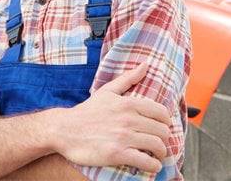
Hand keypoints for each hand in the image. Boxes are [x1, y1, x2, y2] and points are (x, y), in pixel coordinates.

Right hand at [53, 63, 170, 172]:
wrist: (64, 130)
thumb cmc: (87, 111)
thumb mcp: (107, 91)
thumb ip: (128, 78)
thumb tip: (145, 65)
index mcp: (129, 103)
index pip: (161, 113)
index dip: (166, 122)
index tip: (162, 128)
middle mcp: (129, 119)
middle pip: (162, 131)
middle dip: (164, 139)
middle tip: (159, 144)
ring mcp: (123, 137)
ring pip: (157, 146)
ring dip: (161, 153)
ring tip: (156, 156)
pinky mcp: (117, 154)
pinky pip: (146, 161)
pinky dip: (153, 166)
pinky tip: (152, 166)